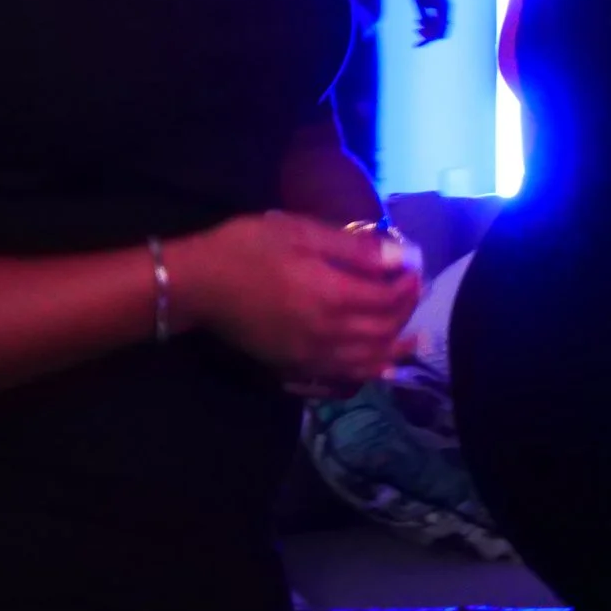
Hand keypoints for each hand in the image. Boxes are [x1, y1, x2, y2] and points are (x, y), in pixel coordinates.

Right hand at [173, 211, 420, 390]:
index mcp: (330, 296)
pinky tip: (378, 369)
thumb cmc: (248, 248)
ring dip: (393, 348)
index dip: (408, 283)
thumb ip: (355, 250)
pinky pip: (339, 377)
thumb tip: (401, 257)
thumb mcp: (303, 233)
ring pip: (366, 361)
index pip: (388, 298)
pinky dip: (366, 373)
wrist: (195, 284)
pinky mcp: (291, 366)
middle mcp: (325, 333)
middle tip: (412, 292)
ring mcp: (307, 355)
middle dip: (405, 312)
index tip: (414, 267)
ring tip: (412, 338)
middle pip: (382, 331)